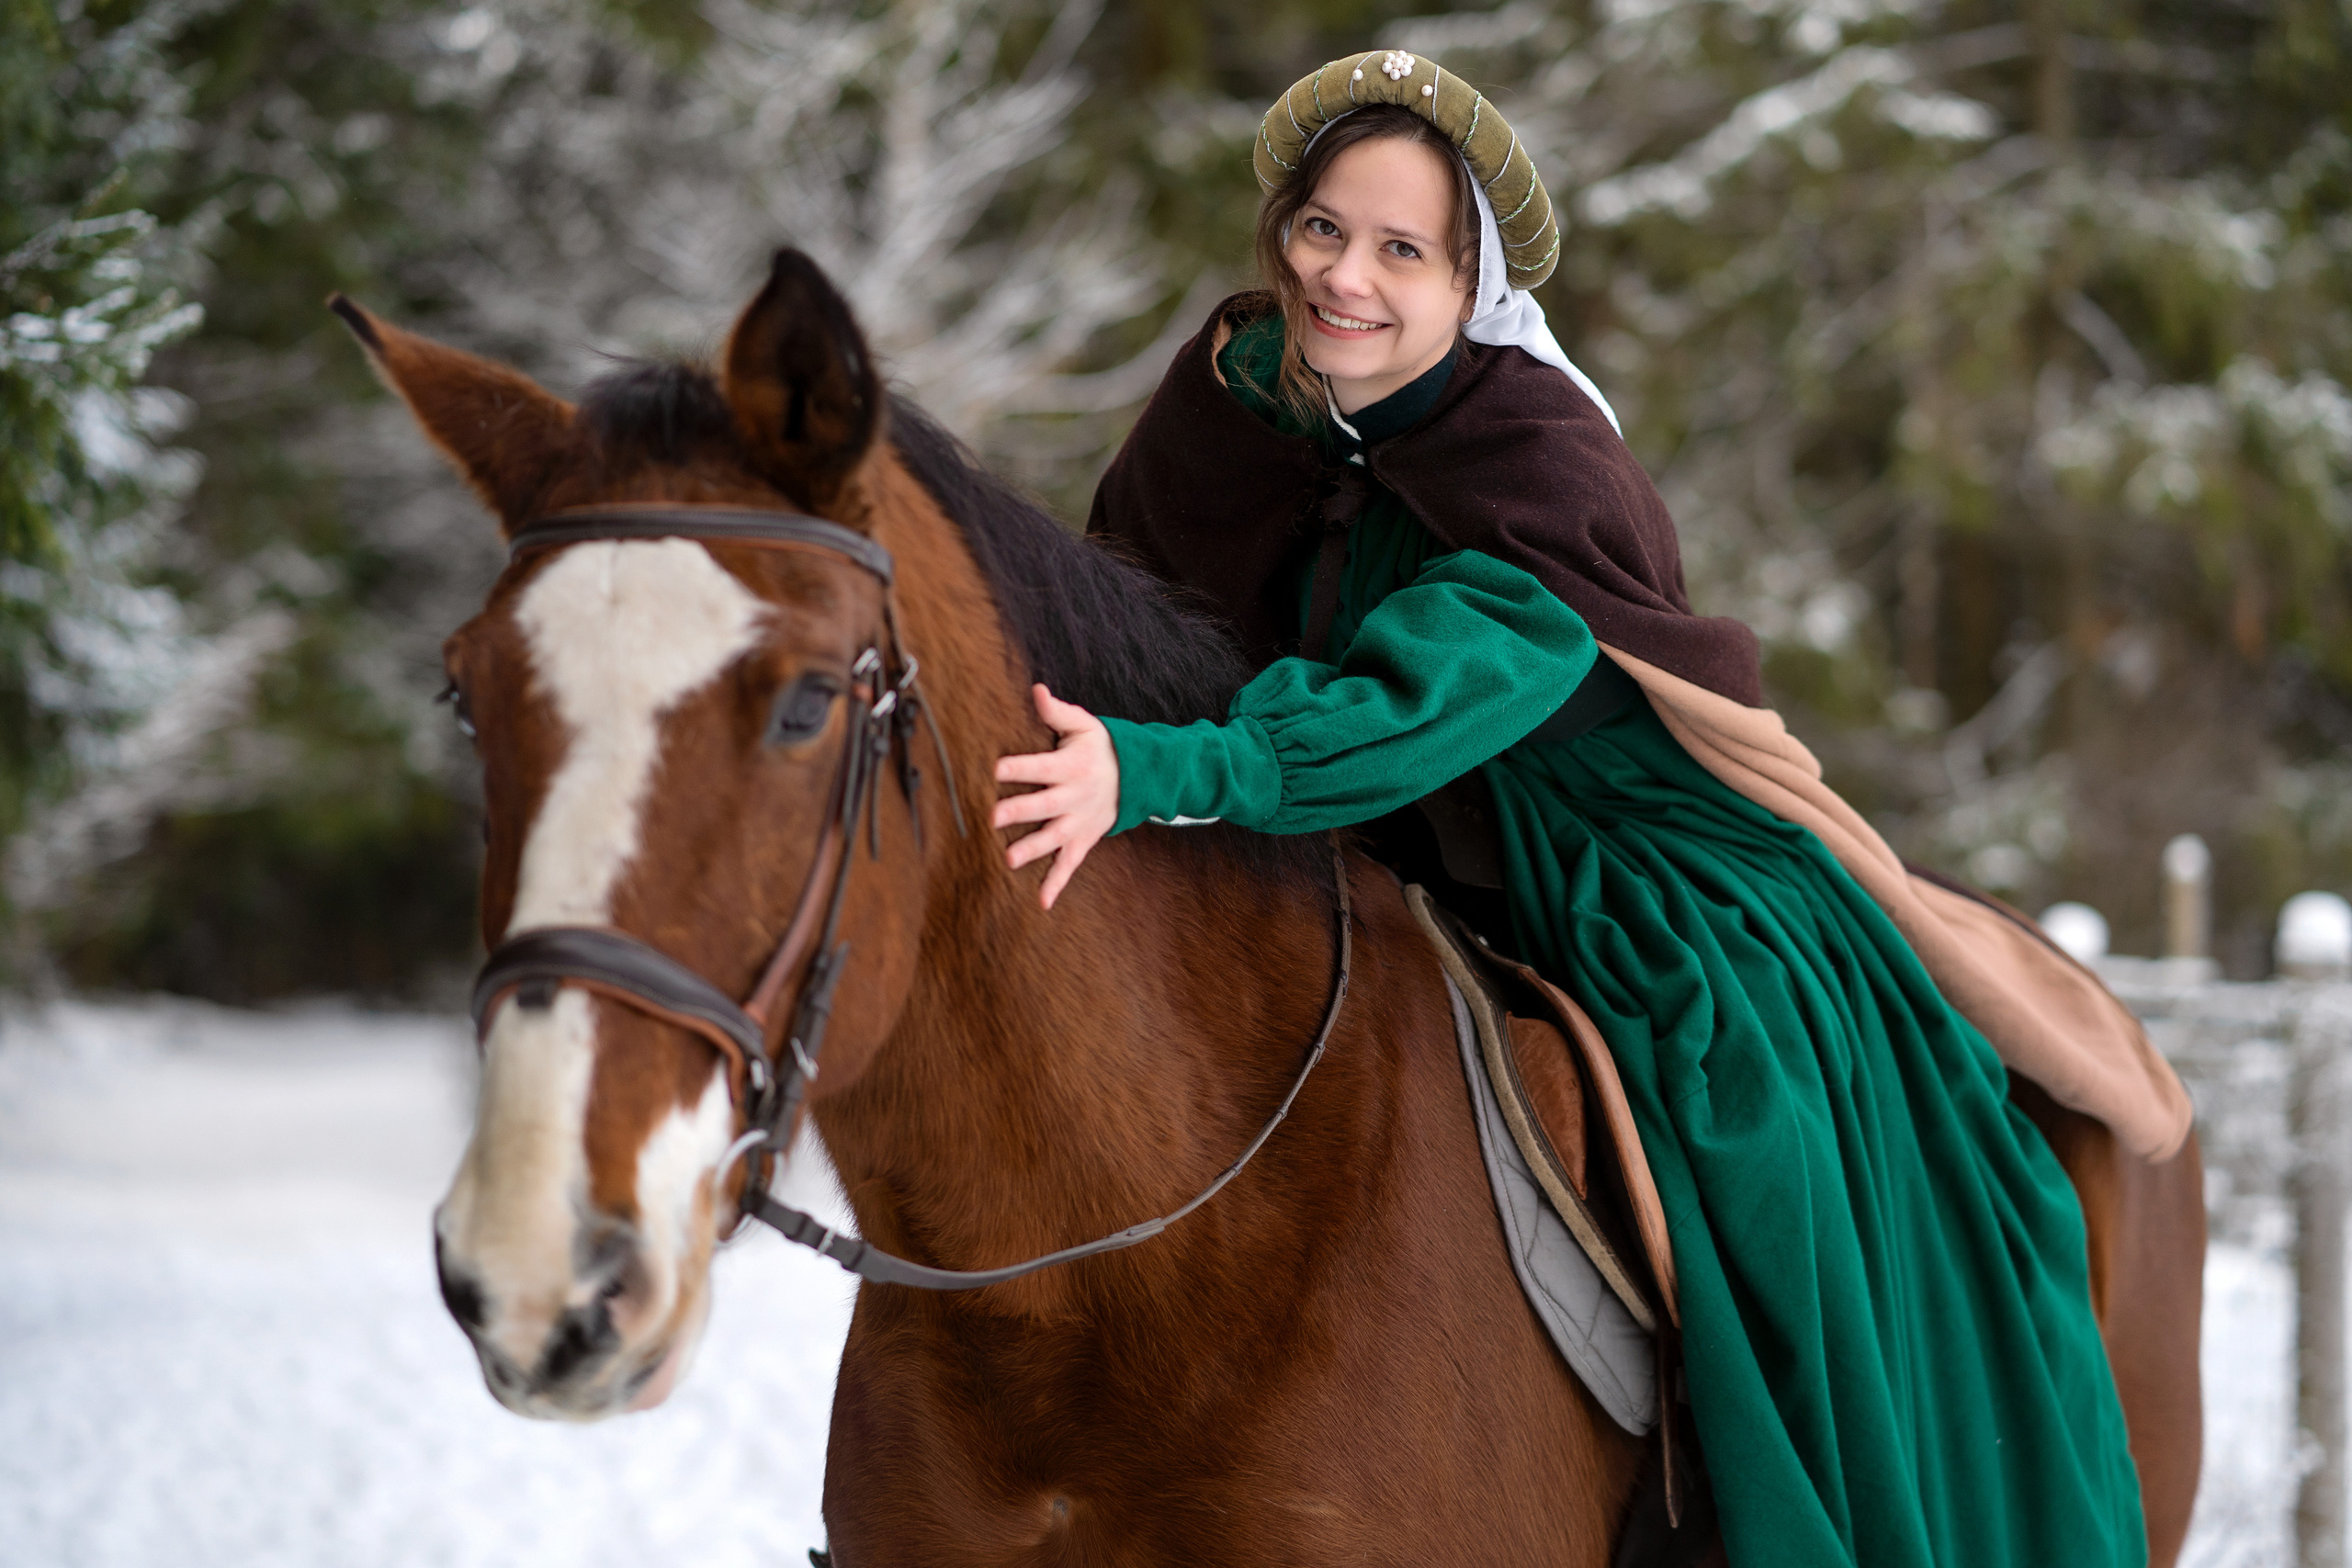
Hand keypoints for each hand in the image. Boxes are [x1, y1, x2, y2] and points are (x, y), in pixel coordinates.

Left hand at [992, 684, 1119, 910]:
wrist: (1137, 777)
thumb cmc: (1100, 747)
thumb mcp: (1083, 725)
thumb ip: (1056, 712)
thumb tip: (1036, 690)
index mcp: (1072, 766)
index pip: (1042, 766)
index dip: (1020, 767)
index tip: (995, 768)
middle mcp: (1075, 796)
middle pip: (1046, 805)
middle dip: (1021, 811)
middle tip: (994, 816)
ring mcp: (1080, 822)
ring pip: (1055, 838)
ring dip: (1033, 849)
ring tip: (1009, 859)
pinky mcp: (1083, 841)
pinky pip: (1070, 864)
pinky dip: (1057, 883)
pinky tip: (1041, 902)